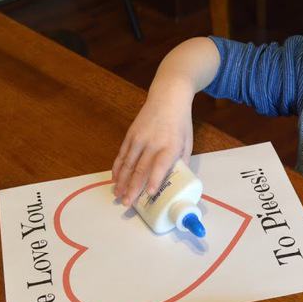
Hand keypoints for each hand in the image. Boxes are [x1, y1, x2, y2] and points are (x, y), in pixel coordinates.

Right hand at [112, 89, 192, 206]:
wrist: (168, 98)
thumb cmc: (180, 124)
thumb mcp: (187, 142)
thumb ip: (181, 162)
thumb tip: (176, 182)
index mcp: (170, 146)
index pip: (160, 165)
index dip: (155, 180)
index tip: (150, 194)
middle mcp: (153, 143)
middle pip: (140, 169)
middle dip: (132, 188)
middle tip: (127, 203)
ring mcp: (139, 138)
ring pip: (127, 164)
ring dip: (121, 181)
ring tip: (118, 195)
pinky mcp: (130, 135)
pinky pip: (122, 154)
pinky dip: (117, 168)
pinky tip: (114, 179)